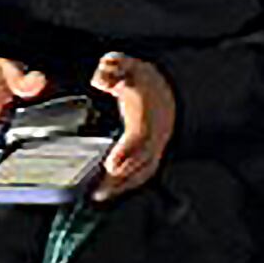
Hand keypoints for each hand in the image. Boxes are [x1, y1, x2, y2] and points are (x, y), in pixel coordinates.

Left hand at [88, 52, 176, 198]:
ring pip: (142, 172)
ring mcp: (156, 147)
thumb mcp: (126, 66)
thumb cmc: (143, 80)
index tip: (111, 164)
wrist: (166, 89)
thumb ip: (113, 68)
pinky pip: (141, 174)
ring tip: (97, 196)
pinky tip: (107, 192)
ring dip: (121, 186)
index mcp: (148, 113)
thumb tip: (100, 80)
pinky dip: (125, 185)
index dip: (127, 152)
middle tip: (97, 191)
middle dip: (120, 179)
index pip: (140, 137)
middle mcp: (155, 134)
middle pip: (141, 163)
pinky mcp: (151, 156)